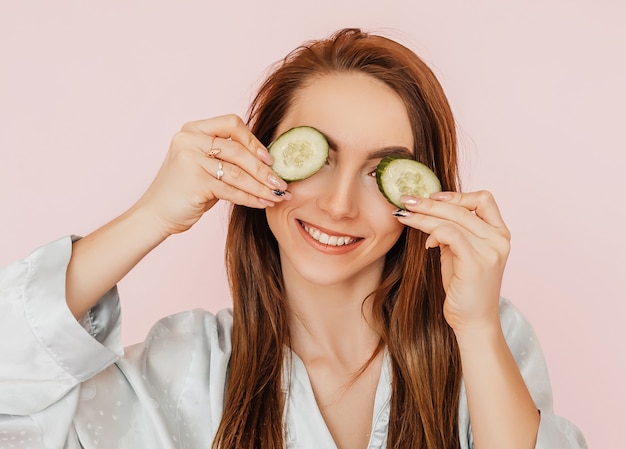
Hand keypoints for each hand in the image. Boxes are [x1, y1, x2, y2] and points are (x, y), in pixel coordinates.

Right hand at [134, 114, 289, 235]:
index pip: (231, 124)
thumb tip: (267, 160)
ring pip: (237, 172)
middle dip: (263, 169)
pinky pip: (231, 189)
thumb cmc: (185, 190)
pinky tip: (262, 203)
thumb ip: (228, 156)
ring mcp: (189, 160)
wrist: (156, 214)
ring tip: (277, 196)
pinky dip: (250, 198)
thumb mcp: (204, 165)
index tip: (269, 158)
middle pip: (237, 149)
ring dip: (261, 186)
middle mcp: (189, 140)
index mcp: (193, 129)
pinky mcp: (194, 182)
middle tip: (281, 183)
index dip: (253, 140)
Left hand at [395, 190, 510, 332]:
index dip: (457, 195)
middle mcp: (498, 239)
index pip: (484, 199)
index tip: (433, 197)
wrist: (473, 321)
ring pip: (451, 219)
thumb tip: (428, 213)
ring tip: (403, 216)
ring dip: (423, 215)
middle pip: (461, 207)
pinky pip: (449, 234)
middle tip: (405, 200)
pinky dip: (432, 232)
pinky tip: (425, 242)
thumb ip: (453, 232)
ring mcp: (489, 250)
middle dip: (428, 203)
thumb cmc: (465, 288)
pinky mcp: (475, 262)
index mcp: (499, 233)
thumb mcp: (460, 253)